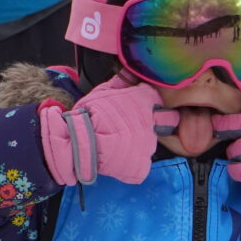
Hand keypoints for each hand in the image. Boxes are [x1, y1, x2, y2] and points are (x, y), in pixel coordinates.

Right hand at [36, 79, 173, 186]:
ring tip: (117, 144)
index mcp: (144, 102)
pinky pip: (140, 165)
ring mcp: (148, 146)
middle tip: (130, 127)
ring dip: (138, 143)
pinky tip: (116, 158)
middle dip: (151, 124)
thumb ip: (120, 82)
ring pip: (149, 145)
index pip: (157, 101)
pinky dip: (130, 164)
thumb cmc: (88, 115)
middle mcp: (151, 123)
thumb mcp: (102, 92)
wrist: (79, 142)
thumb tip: (130, 74)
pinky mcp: (141, 166)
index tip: (138, 109)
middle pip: (161, 124)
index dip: (148, 105)